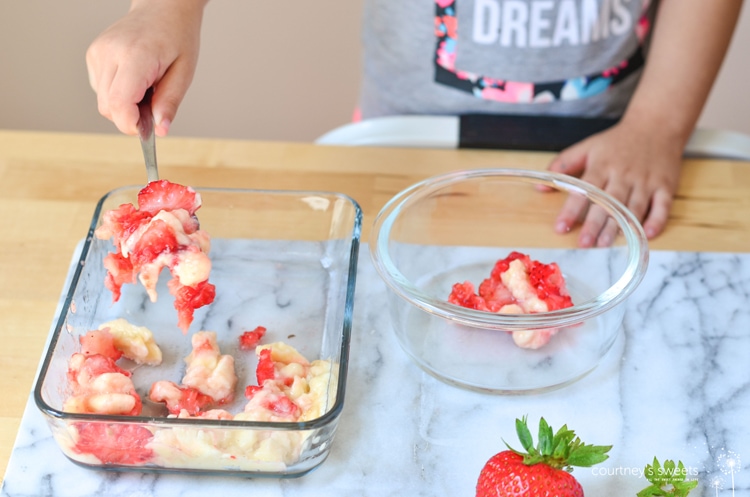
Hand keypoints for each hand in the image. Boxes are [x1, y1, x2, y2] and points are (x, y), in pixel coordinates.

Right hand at [85, 0, 205, 135]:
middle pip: (108, 107)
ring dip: (125, 106)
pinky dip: (118, 94)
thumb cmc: (177, 36)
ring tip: (147, 88)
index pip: (119, 102)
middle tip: (154, 107)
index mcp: (135, 55)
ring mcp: (98, 52)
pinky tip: (134, 80)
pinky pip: (101, 90)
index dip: (130, 124)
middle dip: (131, 118)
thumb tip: (160, 131)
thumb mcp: (184, 72)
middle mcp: (110, 52)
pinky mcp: (93, 55)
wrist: (162, 7)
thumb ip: (170, 103)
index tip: (145, 131)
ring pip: (103, 101)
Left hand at [547, 121, 683, 246]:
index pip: (584, 190)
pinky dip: (656, 220)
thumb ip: (563, 165)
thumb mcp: (588, 147)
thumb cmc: (618, 141)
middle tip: (584, 243)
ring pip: (633, 207)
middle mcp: (623, 175)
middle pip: (608, 202)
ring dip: (620, 226)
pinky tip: (647, 235)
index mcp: (602, 165)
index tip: (560, 227)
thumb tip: (540, 186)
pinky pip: (662, 206)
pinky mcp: (665, 185)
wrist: (657, 124)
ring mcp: (646, 181)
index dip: (571, 210)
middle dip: (595, 224)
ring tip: (606, 243)